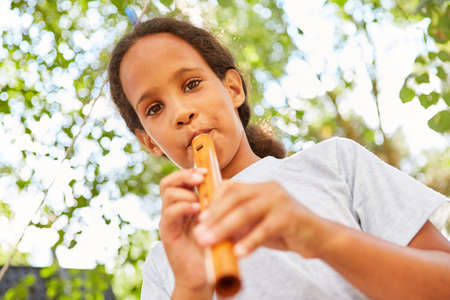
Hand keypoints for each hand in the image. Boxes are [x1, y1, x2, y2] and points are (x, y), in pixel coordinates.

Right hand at [158, 168, 212, 292]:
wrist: (205, 274)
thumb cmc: (213, 245)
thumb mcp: (218, 219)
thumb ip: (217, 203)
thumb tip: (229, 182)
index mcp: (184, 204)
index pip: (178, 179)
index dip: (189, 171)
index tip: (206, 170)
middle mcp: (173, 209)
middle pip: (168, 182)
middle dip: (184, 175)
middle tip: (200, 177)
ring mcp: (169, 220)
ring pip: (168, 194)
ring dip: (185, 192)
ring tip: (200, 200)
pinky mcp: (167, 233)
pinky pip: (169, 213)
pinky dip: (183, 207)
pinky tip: (197, 210)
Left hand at [193, 180, 328, 258]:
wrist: (317, 237)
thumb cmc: (284, 230)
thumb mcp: (257, 224)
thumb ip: (238, 224)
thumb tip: (209, 231)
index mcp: (260, 187)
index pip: (231, 187)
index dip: (214, 201)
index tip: (200, 218)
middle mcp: (269, 189)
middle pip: (235, 198)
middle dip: (215, 217)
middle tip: (199, 234)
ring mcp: (280, 201)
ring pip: (247, 212)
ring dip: (225, 228)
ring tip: (210, 243)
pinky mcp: (290, 216)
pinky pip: (265, 229)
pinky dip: (250, 241)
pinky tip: (238, 253)